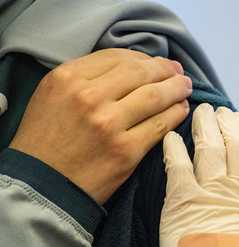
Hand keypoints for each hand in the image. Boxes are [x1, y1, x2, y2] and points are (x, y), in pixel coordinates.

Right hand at [9, 48, 191, 203]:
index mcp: (68, 78)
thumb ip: (85, 78)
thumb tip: (131, 67)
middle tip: (178, 72)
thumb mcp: (53, 96)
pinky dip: (176, 114)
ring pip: (156, 96)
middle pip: (141, 73)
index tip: (156, 62)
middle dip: (165, 70)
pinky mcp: (127, 151)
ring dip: (177, 88)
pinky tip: (182, 109)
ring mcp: (110, 124)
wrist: (42, 187)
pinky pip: (161, 125)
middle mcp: (89, 97)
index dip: (143, 58)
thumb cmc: (46, 141)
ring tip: (185, 87)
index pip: (118, 57)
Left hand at [159, 104, 238, 246]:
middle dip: (227, 123)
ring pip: (208, 146)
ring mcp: (209, 191)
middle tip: (219, 111)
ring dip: (204, 126)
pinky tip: (170, 137)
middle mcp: (237, 188)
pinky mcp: (182, 200)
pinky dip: (174, 148)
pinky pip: (178, 165)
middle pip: (234, 143)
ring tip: (199, 112)